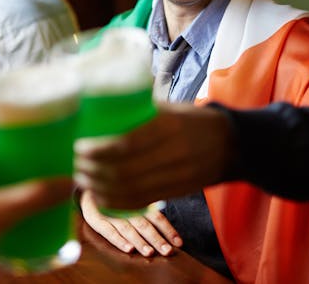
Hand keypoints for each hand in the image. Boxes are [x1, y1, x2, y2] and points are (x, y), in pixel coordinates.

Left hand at [74, 103, 233, 209]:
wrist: (233, 145)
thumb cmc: (195, 120)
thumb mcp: (172, 108)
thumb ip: (141, 110)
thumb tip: (102, 106)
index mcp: (169, 126)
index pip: (125, 143)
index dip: (97, 149)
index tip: (78, 145)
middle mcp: (171, 152)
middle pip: (122, 169)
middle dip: (92, 169)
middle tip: (75, 162)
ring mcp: (173, 175)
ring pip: (127, 190)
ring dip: (99, 187)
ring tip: (82, 177)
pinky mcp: (173, 192)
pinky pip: (139, 202)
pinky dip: (114, 202)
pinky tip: (99, 194)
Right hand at [80, 189, 181, 256]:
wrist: (89, 187)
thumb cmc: (117, 196)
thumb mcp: (134, 196)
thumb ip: (149, 206)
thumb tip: (167, 216)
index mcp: (138, 202)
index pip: (157, 217)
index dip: (168, 230)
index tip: (178, 242)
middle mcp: (126, 208)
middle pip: (144, 225)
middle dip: (157, 239)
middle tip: (167, 251)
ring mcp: (111, 214)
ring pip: (128, 230)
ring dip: (140, 242)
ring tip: (150, 252)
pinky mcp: (97, 220)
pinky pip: (109, 232)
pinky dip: (119, 241)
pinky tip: (129, 249)